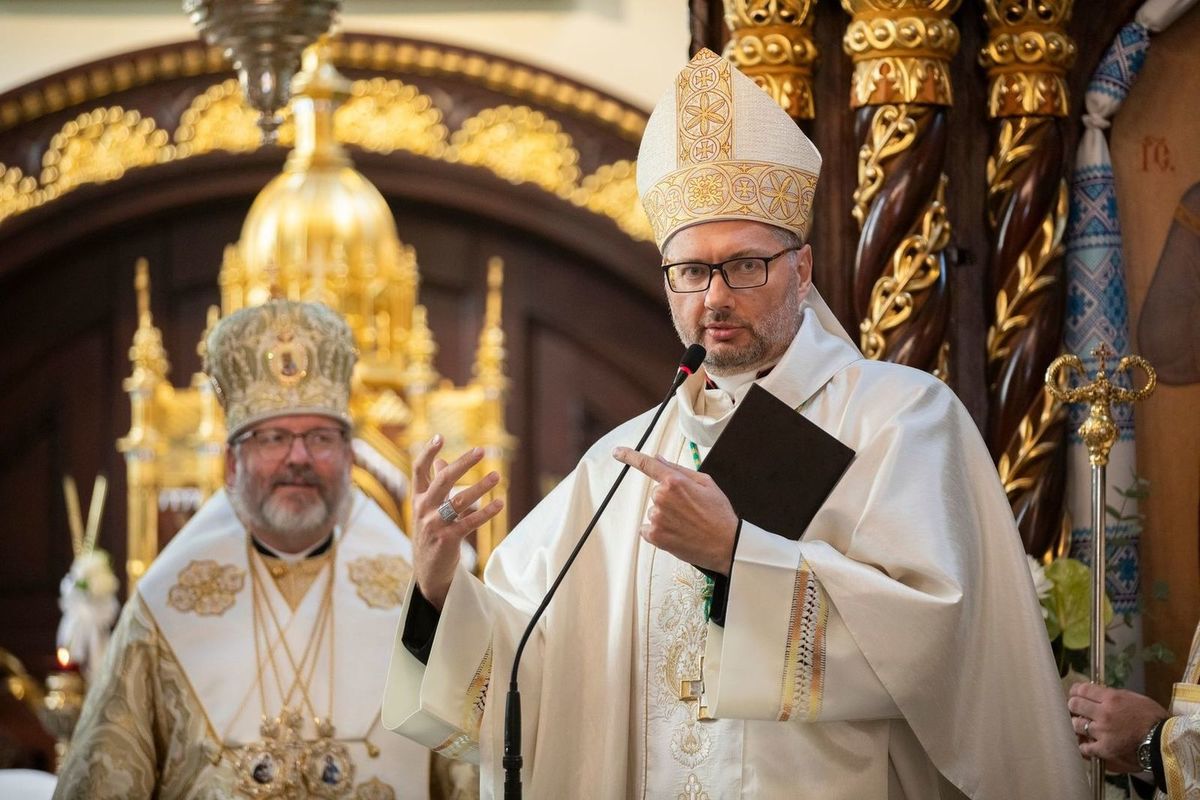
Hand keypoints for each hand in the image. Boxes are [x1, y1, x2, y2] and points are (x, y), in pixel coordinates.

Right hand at [411, 435, 504, 610]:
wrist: (428, 572)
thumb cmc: (431, 534)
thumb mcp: (428, 509)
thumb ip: (435, 485)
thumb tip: (442, 460)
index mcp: (417, 499)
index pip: (418, 470)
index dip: (427, 452)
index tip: (440, 437)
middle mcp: (423, 509)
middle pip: (442, 480)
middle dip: (462, 464)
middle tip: (481, 450)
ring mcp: (434, 525)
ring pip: (459, 500)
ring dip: (480, 487)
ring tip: (497, 476)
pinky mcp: (448, 540)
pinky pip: (470, 522)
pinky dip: (486, 512)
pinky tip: (500, 504)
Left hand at [612, 446, 737, 574]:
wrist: (726, 544)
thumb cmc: (719, 513)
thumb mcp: (706, 483)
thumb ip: (679, 470)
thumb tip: (659, 459)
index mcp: (675, 481)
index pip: (647, 465)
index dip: (629, 456)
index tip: (617, 452)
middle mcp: (662, 497)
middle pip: (656, 493)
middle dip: (670, 500)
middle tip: (690, 511)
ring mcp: (657, 517)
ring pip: (654, 511)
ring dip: (666, 517)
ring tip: (687, 525)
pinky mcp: (654, 535)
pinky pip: (648, 529)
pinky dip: (658, 531)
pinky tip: (676, 534)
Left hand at [1067, 682, 1168, 771]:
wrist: (1164, 740)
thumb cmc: (1153, 717)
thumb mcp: (1134, 698)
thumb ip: (1113, 696)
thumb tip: (1097, 694)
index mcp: (1111, 698)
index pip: (1082, 690)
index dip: (1075, 691)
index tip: (1074, 693)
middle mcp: (1103, 713)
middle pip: (1074, 705)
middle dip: (1073, 706)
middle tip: (1076, 709)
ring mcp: (1102, 731)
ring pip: (1076, 724)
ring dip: (1077, 725)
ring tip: (1081, 726)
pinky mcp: (1105, 749)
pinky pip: (1085, 747)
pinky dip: (1083, 745)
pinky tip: (1085, 743)